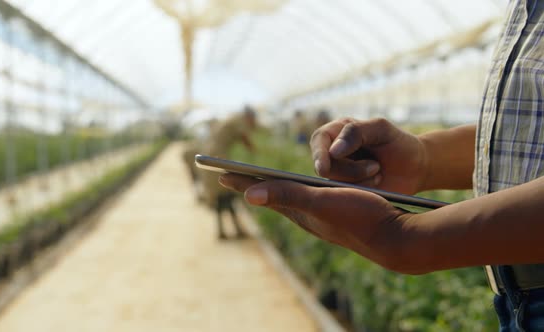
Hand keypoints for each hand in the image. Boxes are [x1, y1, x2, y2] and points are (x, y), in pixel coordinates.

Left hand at [219, 173, 412, 271]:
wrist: (397, 239)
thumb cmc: (361, 216)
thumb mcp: (321, 202)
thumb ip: (287, 195)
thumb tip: (249, 195)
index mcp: (299, 212)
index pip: (263, 192)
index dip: (241, 182)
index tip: (220, 173)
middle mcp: (307, 216)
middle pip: (273, 196)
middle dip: (253, 184)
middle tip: (233, 176)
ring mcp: (322, 218)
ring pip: (290, 199)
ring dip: (273, 188)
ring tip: (261, 182)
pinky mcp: (338, 215)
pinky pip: (309, 200)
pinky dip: (297, 192)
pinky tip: (302, 191)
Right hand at [311, 118, 426, 194]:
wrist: (416, 169)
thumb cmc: (399, 144)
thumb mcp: (382, 129)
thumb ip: (356, 132)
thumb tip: (332, 151)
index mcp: (337, 132)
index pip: (318, 141)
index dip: (319, 155)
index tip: (324, 168)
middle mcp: (332, 153)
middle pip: (325, 167)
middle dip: (351, 170)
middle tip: (376, 167)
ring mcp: (338, 174)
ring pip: (334, 183)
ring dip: (360, 180)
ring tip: (378, 172)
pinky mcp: (346, 191)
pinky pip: (346, 196)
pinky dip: (363, 191)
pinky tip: (376, 184)